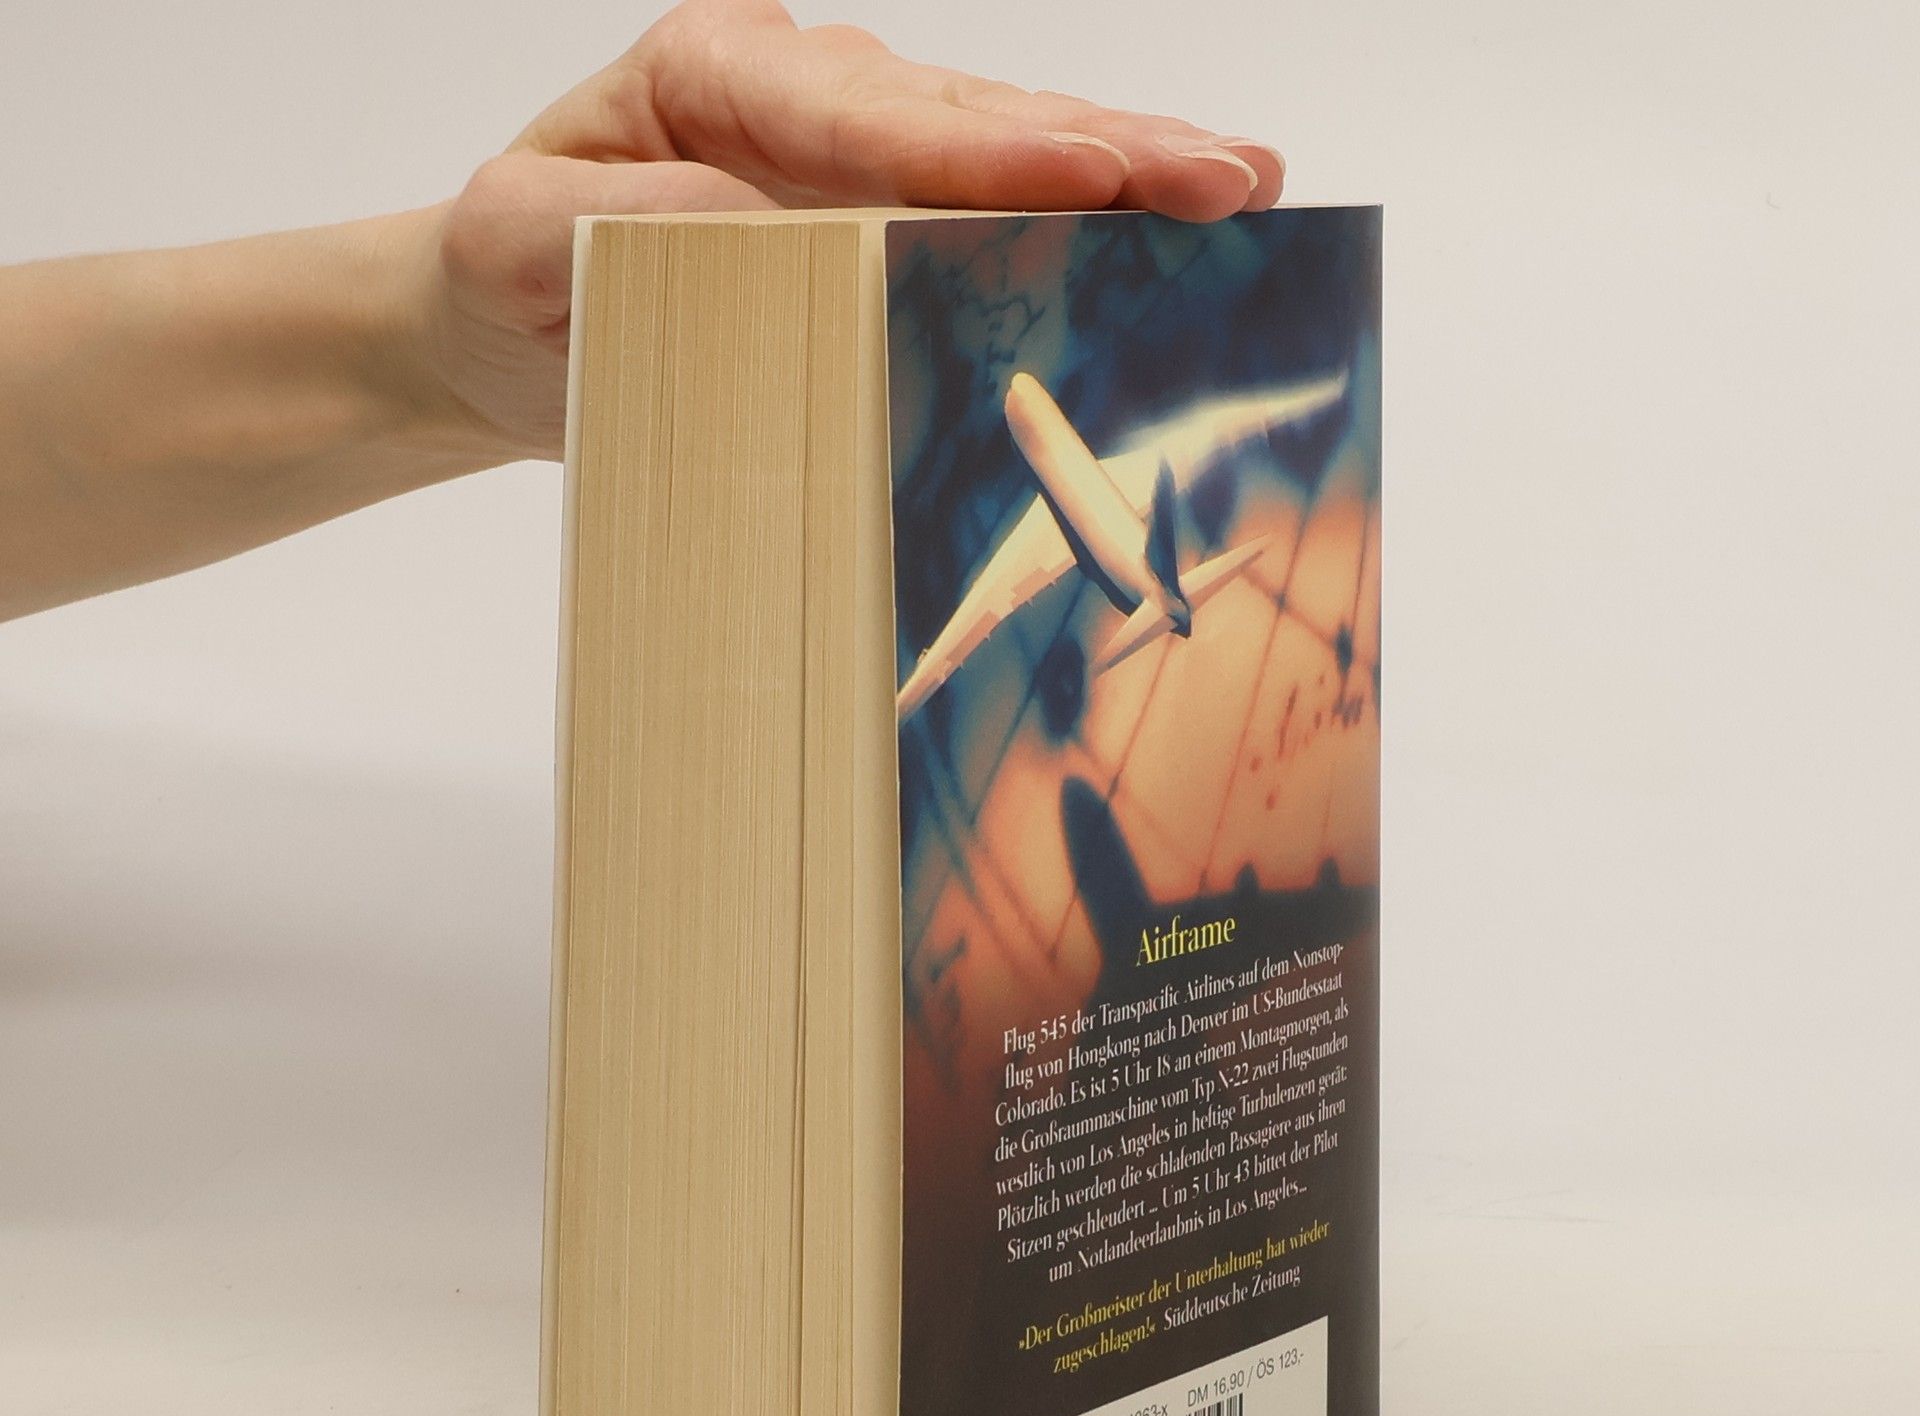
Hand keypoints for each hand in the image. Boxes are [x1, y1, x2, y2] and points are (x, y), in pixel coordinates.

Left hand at [408, 0, 1283, 459]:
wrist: (499, 326)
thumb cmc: (505, 280)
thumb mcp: (512, 245)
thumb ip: (610, 224)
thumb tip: (756, 222)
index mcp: (720, 78)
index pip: (870, 115)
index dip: (985, 149)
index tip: (1088, 169)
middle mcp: (808, 101)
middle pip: (975, 118)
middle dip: (1109, 147)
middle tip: (1228, 177)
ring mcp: (855, 160)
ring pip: (1008, 153)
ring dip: (1129, 174)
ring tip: (1243, 186)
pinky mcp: (881, 226)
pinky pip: (996, 215)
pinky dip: (1089, 223)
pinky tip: (1173, 227)